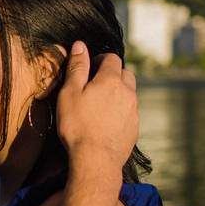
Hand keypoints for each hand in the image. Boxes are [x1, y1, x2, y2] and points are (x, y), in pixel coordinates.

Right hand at [56, 41, 137, 170]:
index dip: (100, 59)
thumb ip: (77, 67)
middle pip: (125, 73)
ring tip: (99, 105)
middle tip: (94, 85)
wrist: (96, 160)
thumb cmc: (78, 125)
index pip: (112, 58)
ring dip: (117, 92)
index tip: (89, 68)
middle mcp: (127, 92)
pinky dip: (120, 110)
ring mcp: (133, 111)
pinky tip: (105, 121)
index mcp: (111, 80)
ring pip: (129, 92)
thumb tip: (80, 45)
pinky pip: (129, 111)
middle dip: (112, 74)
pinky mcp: (135, 127)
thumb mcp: (70, 93)